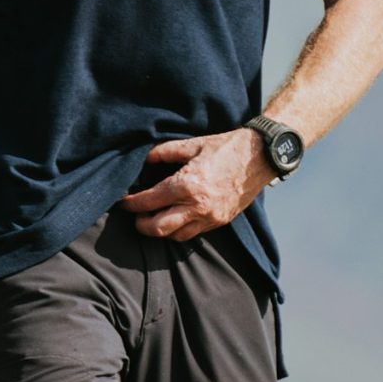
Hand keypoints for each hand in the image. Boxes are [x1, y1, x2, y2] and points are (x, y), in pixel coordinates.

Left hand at [120, 131, 271, 240]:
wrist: (261, 157)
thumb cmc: (226, 148)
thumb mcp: (191, 144)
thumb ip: (162, 152)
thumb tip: (142, 158)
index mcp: (187, 185)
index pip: (148, 201)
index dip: (130, 203)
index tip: (122, 201)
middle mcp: (198, 206)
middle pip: (158, 228)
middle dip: (141, 224)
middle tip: (134, 215)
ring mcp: (211, 217)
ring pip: (176, 236)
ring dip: (160, 230)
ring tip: (152, 218)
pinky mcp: (220, 221)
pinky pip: (193, 234)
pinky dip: (179, 230)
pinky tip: (174, 218)